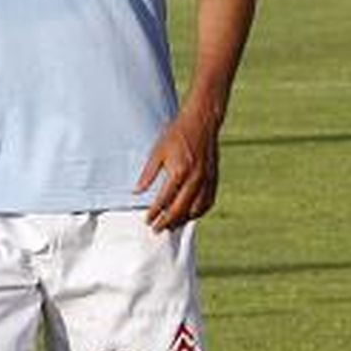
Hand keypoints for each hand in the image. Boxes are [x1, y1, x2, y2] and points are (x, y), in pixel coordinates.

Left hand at [136, 101, 220, 231]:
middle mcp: (194, 179)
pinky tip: (191, 214)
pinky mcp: (213, 178)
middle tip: (156, 229)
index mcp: (179, 172)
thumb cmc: (177, 133)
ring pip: (196, 209)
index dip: (154, 213)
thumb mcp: (157, 151)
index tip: (147, 220)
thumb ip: (148, 173)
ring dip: (183, 220)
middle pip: (180, 209)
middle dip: (167, 222)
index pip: (164, 200)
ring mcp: (206, 180)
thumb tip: (136, 192)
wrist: (202, 121)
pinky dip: (199, 211)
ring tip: (172, 225)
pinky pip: (208, 201)